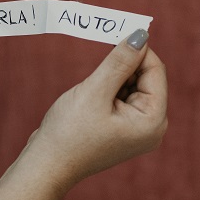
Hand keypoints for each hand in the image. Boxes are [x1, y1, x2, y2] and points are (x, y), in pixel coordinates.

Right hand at [24, 29, 168, 190]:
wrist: (45, 165)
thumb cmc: (68, 132)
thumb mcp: (94, 91)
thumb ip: (119, 61)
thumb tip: (141, 34)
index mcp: (152, 120)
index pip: (154, 70)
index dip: (135, 50)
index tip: (113, 34)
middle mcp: (152, 127)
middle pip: (144, 78)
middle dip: (120, 69)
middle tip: (94, 75)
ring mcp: (137, 131)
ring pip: (130, 86)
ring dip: (109, 81)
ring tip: (87, 97)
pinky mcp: (122, 130)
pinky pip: (121, 99)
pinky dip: (105, 92)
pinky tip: (86, 104)